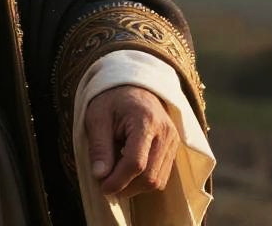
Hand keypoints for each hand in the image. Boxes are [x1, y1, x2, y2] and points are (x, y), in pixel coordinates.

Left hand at [84, 84, 178, 199]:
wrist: (133, 85)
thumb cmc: (111, 99)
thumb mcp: (97, 116)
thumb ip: (99, 146)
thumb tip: (99, 176)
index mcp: (145, 120)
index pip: (135, 162)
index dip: (118, 180)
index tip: (102, 186)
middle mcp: (165, 133)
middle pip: (150, 176)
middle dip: (126, 186)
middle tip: (105, 183)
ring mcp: (173, 142)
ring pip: (158, 180)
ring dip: (135, 186)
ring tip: (115, 173)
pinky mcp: (174, 149)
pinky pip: (162, 175)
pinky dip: (143, 179)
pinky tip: (127, 169)